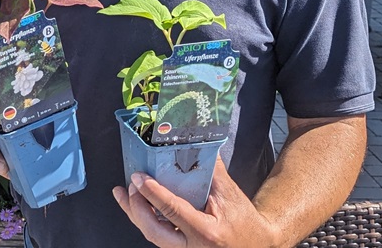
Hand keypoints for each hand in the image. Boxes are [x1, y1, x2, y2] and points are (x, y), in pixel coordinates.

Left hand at [112, 156, 280, 247]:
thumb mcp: (230, 194)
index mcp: (207, 233)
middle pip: (154, 232)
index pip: (173, 212)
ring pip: (152, 236)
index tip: (139, 178)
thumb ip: (211, 170)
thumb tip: (195, 144)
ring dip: (135, 214)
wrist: (257, 244)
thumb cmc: (245, 222)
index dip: (153, 194)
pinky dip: (146, 220)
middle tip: (131, 186)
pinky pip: (158, 237)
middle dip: (136, 208)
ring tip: (124, 194)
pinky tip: (138, 206)